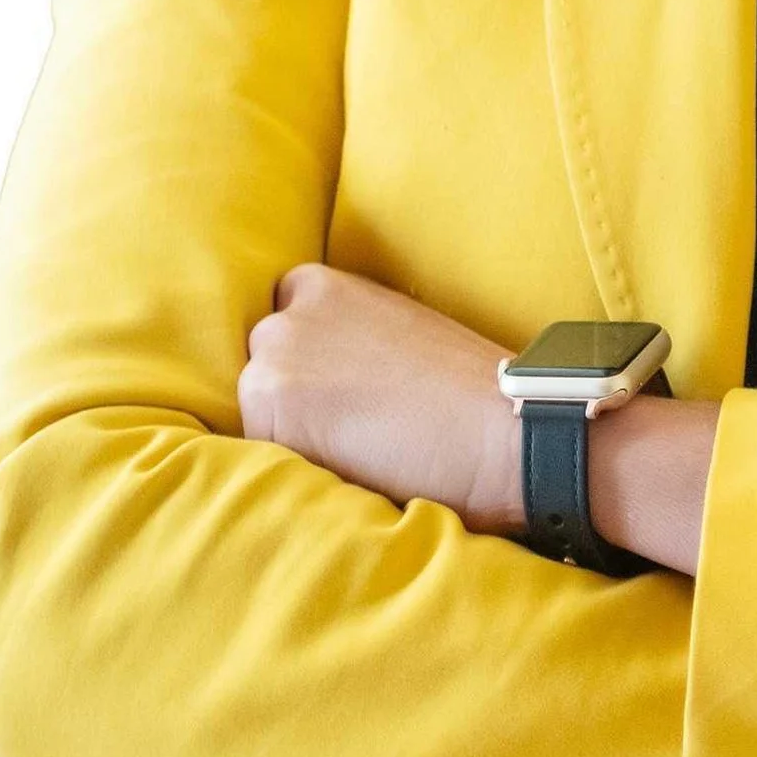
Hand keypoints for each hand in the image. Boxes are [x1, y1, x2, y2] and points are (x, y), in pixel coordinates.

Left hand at [238, 265, 523, 533]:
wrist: (499, 427)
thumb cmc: (467, 390)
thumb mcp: (398, 332)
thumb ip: (348, 338)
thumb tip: (322, 380)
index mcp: (323, 287)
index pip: (280, 324)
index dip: (306, 361)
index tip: (335, 389)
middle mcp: (287, 316)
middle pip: (262, 367)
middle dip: (293, 395)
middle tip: (349, 428)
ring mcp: (272, 361)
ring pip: (257, 409)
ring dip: (289, 432)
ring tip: (354, 452)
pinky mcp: (272, 411)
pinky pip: (261, 450)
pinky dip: (293, 465)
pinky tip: (347, 469)